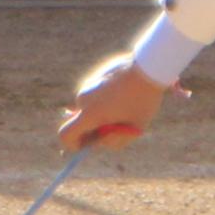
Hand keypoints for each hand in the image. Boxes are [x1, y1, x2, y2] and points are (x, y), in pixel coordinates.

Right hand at [58, 60, 174, 150]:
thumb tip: (100, 142)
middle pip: (79, 122)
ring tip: (127, 108)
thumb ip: (115, 142)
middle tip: (115, 129)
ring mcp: (87, 85)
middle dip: (93, 130)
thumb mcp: (134, 129)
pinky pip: (95, 95)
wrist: (149, 67)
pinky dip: (105, 101)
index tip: (86, 147)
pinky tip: (125, 95)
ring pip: (89, 108)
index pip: (66, 134)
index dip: (74, 145)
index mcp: (89, 114)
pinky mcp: (95, 75)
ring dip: (101, 114)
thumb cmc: (143, 101)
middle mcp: (83, 99)